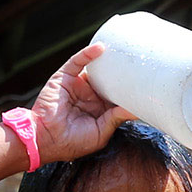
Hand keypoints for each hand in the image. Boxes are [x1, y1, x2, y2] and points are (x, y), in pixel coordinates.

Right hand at [29, 43, 135, 163]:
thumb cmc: (72, 142)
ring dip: (108, 60)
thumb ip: (117, 118)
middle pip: (109, 79)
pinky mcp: (65, 77)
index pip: (116, 94)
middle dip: (121, 71)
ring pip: (95, 69)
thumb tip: (137, 110)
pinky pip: (78, 62)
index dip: (129, 88)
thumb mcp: (101, 132)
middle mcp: (89, 95)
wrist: (46, 139)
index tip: (145, 82)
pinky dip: (88, 54)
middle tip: (139, 63)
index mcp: (99, 108)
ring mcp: (78, 85)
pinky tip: (101, 48)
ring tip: (124, 51)